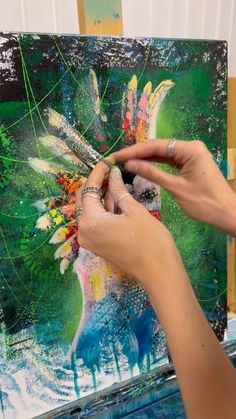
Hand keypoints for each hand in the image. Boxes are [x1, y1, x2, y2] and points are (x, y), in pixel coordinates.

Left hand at [77, 161, 178, 288]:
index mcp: (90, 221)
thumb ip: (119, 190)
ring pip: (90, 210)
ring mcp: (89, 240)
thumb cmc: (149, 240)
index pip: (89, 189)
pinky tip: (115, 196)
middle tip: (112, 169)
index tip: (108, 160)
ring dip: (101, 196)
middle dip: (97, 183)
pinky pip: (95, 221)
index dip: (98, 172)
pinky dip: (104, 209)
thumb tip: (113, 173)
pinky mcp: (97, 244)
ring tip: (115, 179)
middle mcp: (83, 231)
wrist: (159, 271)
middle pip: (85, 200)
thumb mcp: (134, 210)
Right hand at [114, 140, 235, 234]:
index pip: (157, 146)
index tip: (117, 155)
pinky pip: (169, 160)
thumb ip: (152, 173)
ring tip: (125, 161)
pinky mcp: (190, 163)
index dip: (135, 150)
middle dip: (138, 152)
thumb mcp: (175, 187)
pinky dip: (155, 164)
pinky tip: (141, 165)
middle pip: (159, 146)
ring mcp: (190, 155)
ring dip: (145, 157)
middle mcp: (190, 147)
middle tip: (117, 158)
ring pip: (163, 153)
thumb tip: (130, 164)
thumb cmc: (204, 202)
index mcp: (190, 149)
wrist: (226, 213)